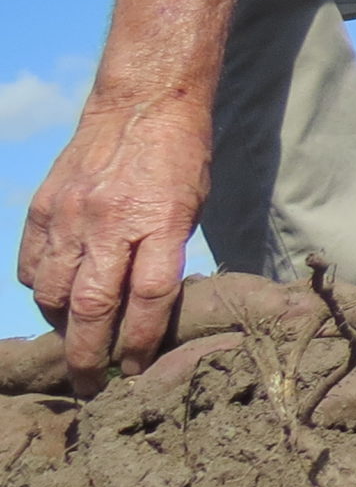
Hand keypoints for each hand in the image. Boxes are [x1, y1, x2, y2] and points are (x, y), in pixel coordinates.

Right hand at [19, 93, 211, 394]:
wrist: (143, 101)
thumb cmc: (180, 156)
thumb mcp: (192, 205)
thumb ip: (166, 254)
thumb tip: (145, 310)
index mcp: (161, 221)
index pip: (150, 298)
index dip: (142, 341)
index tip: (137, 369)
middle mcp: (112, 222)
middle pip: (94, 307)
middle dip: (90, 355)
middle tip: (91, 385)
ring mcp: (72, 215)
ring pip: (53, 293)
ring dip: (62, 326)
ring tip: (75, 341)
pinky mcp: (44, 207)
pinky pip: (32, 265)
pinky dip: (41, 289)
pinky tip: (55, 299)